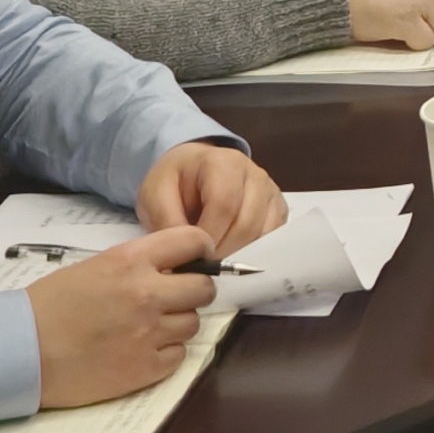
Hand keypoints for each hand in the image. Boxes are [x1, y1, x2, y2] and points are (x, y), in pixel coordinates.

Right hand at [28, 227, 218, 409]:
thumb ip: (136, 264)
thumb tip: (170, 268)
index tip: (195, 259)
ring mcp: (149, 333)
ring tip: (148, 328)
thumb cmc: (48, 306)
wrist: (19, 353)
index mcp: (131, 261)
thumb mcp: (94, 267)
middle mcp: (147, 294)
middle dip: (193, 291)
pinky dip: (166, 354)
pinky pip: (179, 356)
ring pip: (193, 324)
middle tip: (173, 299)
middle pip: (204, 288)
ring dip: (177, 324)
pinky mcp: (145, 369)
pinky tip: (141, 351)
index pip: (192, 241)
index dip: (199, 250)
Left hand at [138, 140, 284, 256]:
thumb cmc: (174, 182)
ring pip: (263, 234)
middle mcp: (255, 174)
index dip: (209, 237)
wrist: (192, 169)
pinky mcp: (278, 208)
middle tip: (200, 269)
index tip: (190, 258)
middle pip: (247, 223)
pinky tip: (232, 257)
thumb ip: (166, 221)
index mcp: (224, 163)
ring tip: (214, 265)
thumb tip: (184, 256)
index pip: (224, 206)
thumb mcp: (155, 195)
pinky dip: (255, 253)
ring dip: (239, 255)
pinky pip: (273, 237)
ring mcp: (270, 191)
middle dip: (222, 252)